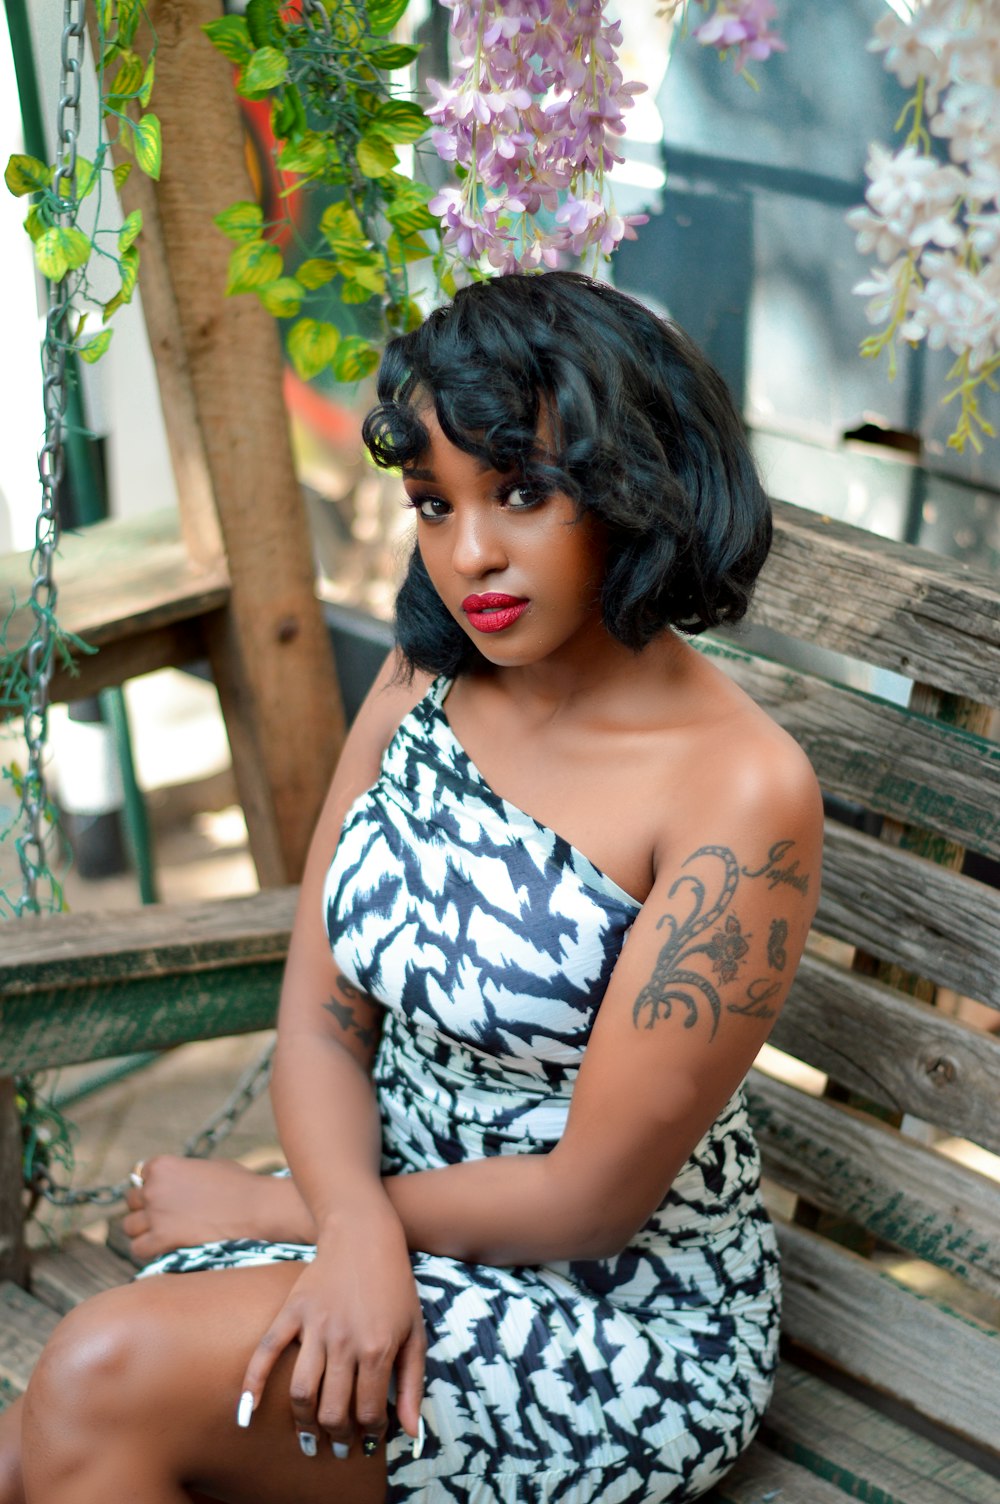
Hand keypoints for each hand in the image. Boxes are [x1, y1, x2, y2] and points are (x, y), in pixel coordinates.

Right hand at [238, 1200, 424, 1458]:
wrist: (364, 1236)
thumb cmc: (395, 1287)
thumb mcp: (415, 1333)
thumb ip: (413, 1384)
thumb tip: (410, 1432)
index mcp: (377, 1347)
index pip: (369, 1411)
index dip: (371, 1432)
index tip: (371, 1437)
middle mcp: (344, 1341)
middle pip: (333, 1410)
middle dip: (337, 1437)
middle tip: (339, 1446)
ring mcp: (314, 1326)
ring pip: (301, 1392)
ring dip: (304, 1425)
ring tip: (310, 1441)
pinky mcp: (292, 1312)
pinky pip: (266, 1351)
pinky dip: (253, 1384)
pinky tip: (246, 1413)